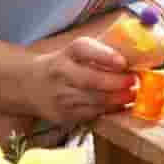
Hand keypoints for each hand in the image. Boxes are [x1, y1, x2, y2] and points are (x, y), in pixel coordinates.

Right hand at [22, 35, 138, 126]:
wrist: (28, 85)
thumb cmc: (63, 64)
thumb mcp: (74, 52)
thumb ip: (99, 52)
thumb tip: (135, 53)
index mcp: (66, 53)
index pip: (83, 49)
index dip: (104, 55)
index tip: (123, 62)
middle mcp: (61, 73)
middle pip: (91, 79)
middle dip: (117, 82)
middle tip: (135, 81)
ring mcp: (60, 96)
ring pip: (94, 100)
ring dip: (118, 99)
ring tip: (133, 94)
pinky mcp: (63, 115)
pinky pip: (91, 113)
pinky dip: (109, 110)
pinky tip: (122, 106)